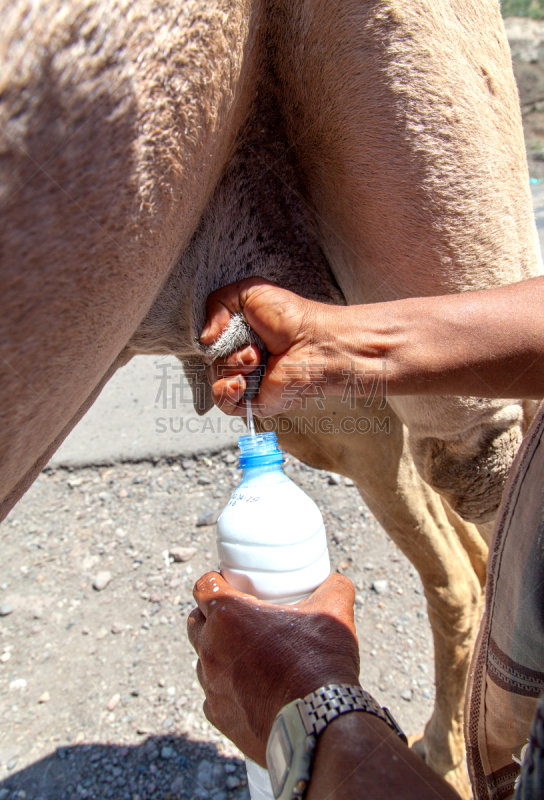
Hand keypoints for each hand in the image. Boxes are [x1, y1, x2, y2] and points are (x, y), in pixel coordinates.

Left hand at [187, 572, 359, 765]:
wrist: (319, 722)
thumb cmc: (319, 662)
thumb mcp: (333, 611)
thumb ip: (333, 587)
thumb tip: (335, 583)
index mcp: (228, 615)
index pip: (203, 586)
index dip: (215, 581)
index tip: (229, 584)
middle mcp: (211, 648)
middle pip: (195, 622)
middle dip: (210, 616)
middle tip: (239, 617)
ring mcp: (212, 684)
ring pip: (203, 660)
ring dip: (218, 653)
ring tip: (248, 655)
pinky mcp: (218, 715)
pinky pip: (213, 695)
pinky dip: (227, 689)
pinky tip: (251, 689)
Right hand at [200, 278, 344, 415]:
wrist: (313, 343)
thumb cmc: (289, 316)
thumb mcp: (249, 291)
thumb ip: (217, 303)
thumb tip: (204, 338)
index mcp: (238, 336)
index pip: (208, 342)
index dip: (213, 337)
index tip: (227, 330)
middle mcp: (240, 359)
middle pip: (210, 361)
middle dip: (227, 353)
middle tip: (254, 349)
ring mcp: (246, 382)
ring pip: (215, 379)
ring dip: (231, 368)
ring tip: (256, 361)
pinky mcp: (252, 402)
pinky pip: (223, 403)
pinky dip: (225, 392)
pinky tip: (241, 383)